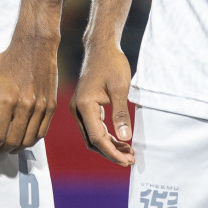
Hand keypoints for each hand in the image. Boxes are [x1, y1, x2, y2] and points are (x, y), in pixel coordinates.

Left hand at [0, 32, 58, 151]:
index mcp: (9, 100)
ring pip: (29, 139)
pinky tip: (23, 139)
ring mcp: (41, 107)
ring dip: (17, 148)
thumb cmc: (10, 61)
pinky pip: (42, 131)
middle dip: (2, 149)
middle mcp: (26, 106)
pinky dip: (32, 140)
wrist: (36, 45)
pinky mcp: (51, 105)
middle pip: (14, 140)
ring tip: (8, 146)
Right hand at [71, 40, 133, 165]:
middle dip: (111, 152)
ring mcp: (79, 108)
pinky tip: (120, 140)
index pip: (97, 138)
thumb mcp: (120, 88)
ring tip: (128, 152)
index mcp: (84, 105)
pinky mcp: (84, 106)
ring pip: (92, 136)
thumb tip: (125, 138)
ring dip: (109, 146)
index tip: (127, 160)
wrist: (102, 47)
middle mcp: (77, 109)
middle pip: (92, 141)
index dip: (112, 152)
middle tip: (130, 160)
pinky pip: (93, 127)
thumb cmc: (112, 63)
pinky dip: (106, 136)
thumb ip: (121, 114)